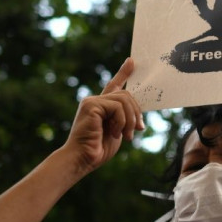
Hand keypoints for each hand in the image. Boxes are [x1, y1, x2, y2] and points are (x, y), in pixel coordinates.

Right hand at [61, 58, 143, 174]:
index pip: (114, 85)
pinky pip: (117, 107)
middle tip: (138, 129)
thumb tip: (139, 116)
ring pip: (124, 100)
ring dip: (130, 120)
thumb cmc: (98, 150)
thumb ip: (125, 119)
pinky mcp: (90, 105)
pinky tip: (114, 133)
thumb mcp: (118, 131)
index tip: (131, 61)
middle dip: (136, 112)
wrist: (82, 159)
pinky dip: (121, 121)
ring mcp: (91, 101)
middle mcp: (95, 100)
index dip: (123, 73)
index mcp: (102, 106)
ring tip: (126, 136)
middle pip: (126, 94)